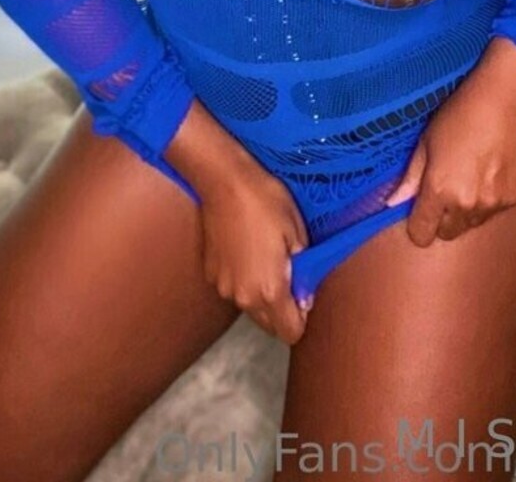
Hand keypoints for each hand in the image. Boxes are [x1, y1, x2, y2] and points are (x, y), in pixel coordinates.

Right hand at [198, 164, 312, 344]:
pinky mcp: (211, 273)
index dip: (302, 317)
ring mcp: (224, 287)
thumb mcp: (297, 233)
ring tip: (267, 259)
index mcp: (269, 291)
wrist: (223, 181)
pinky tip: (246, 250)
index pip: (290, 332)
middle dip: (282, 310)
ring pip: (251, 307)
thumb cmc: (266, 203)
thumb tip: (303, 295)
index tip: (304, 294)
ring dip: (262, 296)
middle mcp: (244, 297)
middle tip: (289, 275)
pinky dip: (243, 280)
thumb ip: (304, 272)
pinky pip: (234, 288)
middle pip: (269, 325)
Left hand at [383, 48, 515, 245]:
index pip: (422, 234)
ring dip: (464, 211)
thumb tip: (392, 202)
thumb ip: (410, 178)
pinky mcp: (513, 199)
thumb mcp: (426, 142)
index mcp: (439, 191)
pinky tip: (487, 173)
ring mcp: (493, 205)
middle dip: (441, 218)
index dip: (417, 224)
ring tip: (467, 177)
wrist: (505, 101)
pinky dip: (486, 201)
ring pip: (470, 224)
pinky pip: (492, 213)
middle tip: (443, 189)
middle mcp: (466, 205)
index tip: (419, 210)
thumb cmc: (459, 115)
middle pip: (446, 233)